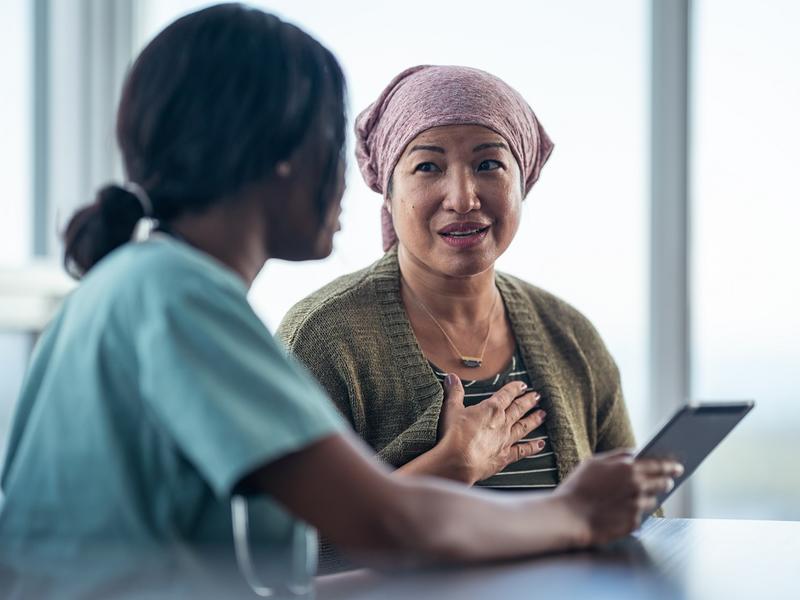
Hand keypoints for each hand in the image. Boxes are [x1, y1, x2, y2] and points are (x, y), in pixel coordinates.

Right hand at [437, 374, 546, 483]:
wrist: (459, 461)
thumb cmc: (454, 434)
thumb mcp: (451, 409)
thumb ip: (455, 392)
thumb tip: (452, 377)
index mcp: (491, 408)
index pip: (506, 394)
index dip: (515, 388)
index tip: (523, 385)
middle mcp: (502, 422)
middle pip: (519, 409)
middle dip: (528, 401)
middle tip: (538, 397)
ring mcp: (506, 440)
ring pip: (524, 427)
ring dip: (534, 420)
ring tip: (543, 414)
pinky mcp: (505, 456)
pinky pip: (522, 450)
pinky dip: (532, 447)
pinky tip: (541, 445)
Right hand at [555, 449, 683, 545]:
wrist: (569, 515)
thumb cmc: (577, 486)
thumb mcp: (593, 462)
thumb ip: (617, 456)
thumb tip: (635, 452)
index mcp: (628, 468)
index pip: (659, 465)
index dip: (670, 466)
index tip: (677, 467)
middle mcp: (637, 487)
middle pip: (662, 483)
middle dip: (666, 481)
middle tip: (667, 481)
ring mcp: (637, 506)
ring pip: (652, 501)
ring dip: (646, 498)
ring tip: (632, 498)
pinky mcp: (634, 523)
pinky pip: (640, 516)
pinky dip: (633, 512)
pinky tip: (619, 511)